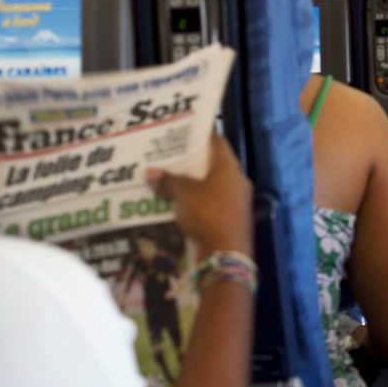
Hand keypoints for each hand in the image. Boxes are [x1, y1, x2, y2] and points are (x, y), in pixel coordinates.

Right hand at [147, 134, 252, 256]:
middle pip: (211, 165)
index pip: (216, 142)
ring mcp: (236, 202)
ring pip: (209, 187)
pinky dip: (194, 203)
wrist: (226, 254)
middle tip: (165, 157)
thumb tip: (150, 172)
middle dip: (189, 162)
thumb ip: (168, 181)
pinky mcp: (230, 220)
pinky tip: (175, 204)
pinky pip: (209, 205)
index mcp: (229, 168)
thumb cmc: (207, 214)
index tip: (181, 132)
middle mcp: (236, 182)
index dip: (199, 135)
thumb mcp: (183, 194)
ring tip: (165, 180)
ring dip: (190, 185)